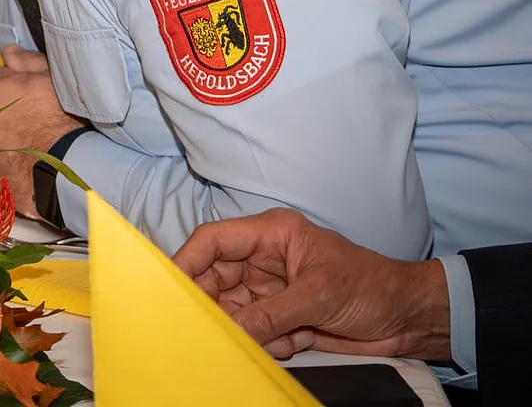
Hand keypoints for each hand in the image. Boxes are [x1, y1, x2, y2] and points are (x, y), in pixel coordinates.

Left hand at [0, 46, 84, 217]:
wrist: (63, 170)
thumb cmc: (65, 126)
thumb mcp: (56, 80)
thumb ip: (30, 61)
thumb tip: (11, 51)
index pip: (4, 77)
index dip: (23, 86)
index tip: (37, 98)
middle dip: (13, 110)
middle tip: (39, 120)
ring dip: (8, 135)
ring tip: (35, 142)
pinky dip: (5, 159)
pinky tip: (26, 160)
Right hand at [172, 208, 450, 359]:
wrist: (408, 319)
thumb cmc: (371, 287)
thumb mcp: (318, 295)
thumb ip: (270, 314)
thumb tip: (229, 330)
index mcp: (270, 236)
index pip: (213, 241)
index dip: (187, 261)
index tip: (170, 288)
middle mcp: (263, 261)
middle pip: (215, 279)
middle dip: (216, 305)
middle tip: (213, 327)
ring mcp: (270, 291)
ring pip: (232, 311)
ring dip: (248, 330)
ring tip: (283, 336)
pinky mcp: (280, 318)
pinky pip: (253, 332)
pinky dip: (268, 343)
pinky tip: (298, 341)